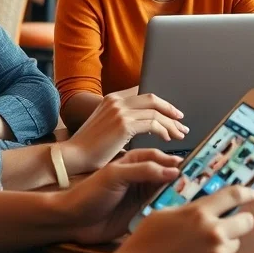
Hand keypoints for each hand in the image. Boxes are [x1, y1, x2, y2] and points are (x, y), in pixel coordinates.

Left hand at [59, 149, 182, 244]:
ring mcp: (142, 196)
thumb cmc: (89, 192)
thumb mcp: (116, 175)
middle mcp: (142, 178)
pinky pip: (161, 210)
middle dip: (183, 178)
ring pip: (168, 192)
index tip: (192, 166)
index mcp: (135, 162)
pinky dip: (170, 210)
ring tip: (191, 197)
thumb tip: (173, 170)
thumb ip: (144, 170)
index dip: (176, 161)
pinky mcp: (142, 213)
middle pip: (169, 175)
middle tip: (198, 183)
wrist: (74, 219)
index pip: (162, 158)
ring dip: (178, 194)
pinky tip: (176, 211)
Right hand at [61, 92, 188, 173]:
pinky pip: (152, 124)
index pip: (143, 96)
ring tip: (179, 134)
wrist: (72, 157)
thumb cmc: (88, 149)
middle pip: (153, 100)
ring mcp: (120, 111)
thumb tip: (141, 126)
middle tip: (181, 122)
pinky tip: (168, 139)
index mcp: (112, 99)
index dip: (161, 104)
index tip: (172, 114)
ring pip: (156, 112)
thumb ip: (122, 121)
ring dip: (171, 124)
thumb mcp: (106, 127)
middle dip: (170, 111)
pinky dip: (163, 131)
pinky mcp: (124, 124)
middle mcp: (117, 101)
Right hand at [119, 185, 253, 252]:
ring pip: (236, 243)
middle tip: (230, 221)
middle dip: (240, 220)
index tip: (251, 193)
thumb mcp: (166, 214)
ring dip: (226, 241)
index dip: (246, 192)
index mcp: (199, 213)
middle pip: (247, 221)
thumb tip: (206, 206)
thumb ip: (191, 209)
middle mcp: (212, 232)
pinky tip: (202, 252)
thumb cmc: (147, 240)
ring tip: (206, 242)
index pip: (233, 196)